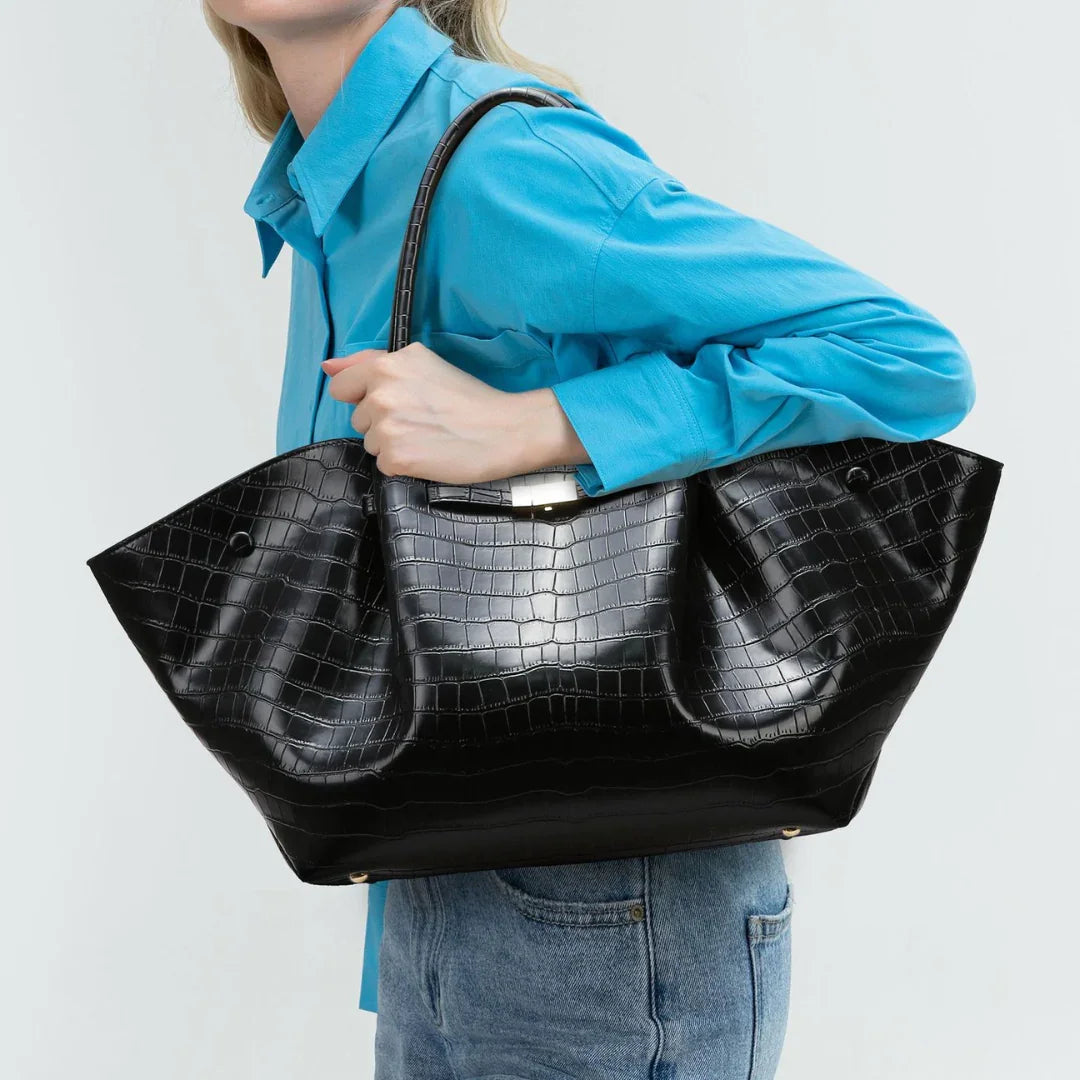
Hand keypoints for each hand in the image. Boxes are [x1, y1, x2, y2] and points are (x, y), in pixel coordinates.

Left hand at [321, 342, 587, 483]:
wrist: (504, 430)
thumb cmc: (469, 397)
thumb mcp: (422, 363)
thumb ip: (369, 362)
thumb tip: (328, 367)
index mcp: (386, 365)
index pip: (343, 387)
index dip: (366, 396)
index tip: (395, 402)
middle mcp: (381, 394)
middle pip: (359, 418)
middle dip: (382, 421)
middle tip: (421, 419)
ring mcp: (387, 427)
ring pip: (371, 442)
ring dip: (393, 443)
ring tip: (427, 436)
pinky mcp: (396, 458)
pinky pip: (384, 464)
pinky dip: (404, 464)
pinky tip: (429, 453)